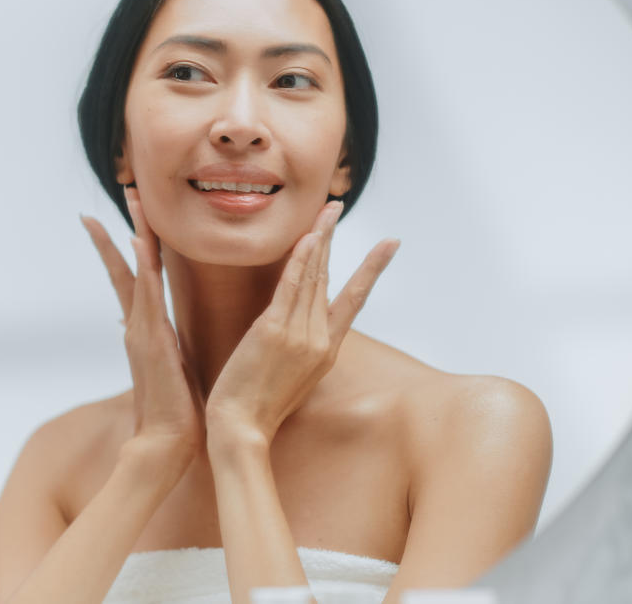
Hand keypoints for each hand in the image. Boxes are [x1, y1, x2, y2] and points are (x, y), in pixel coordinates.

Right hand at [81, 188, 202, 461]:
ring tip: (130, 200)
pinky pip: (146, 296)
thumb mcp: (173, 366)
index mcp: (146, 328)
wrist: (168, 443)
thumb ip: (165, 344)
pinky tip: (143, 242)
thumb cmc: (177, 410)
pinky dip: (142, 267)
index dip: (134, 242)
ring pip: (134, 270)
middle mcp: (138, 323)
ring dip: (133, 233)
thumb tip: (160, 332)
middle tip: (127, 189)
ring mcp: (141, 330)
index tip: (134, 212)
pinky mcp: (151, 340)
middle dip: (127, 225)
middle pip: (128, 263)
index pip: (137, 275)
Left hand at [205, 201, 399, 445]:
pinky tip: (308, 238)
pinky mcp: (274, 331)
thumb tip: (300, 324)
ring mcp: (299, 334)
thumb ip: (300, 346)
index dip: (371, 268)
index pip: (352, 298)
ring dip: (319, 237)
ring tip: (326, 209)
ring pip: (314, 276)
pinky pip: (291, 287)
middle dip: (333, 237)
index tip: (390, 243)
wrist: (241, 428)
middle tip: (337, 204)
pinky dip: (300, 260)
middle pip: (330, 277)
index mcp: (327, 350)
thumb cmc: (258, 405)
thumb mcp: (292, 376)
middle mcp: (319, 339)